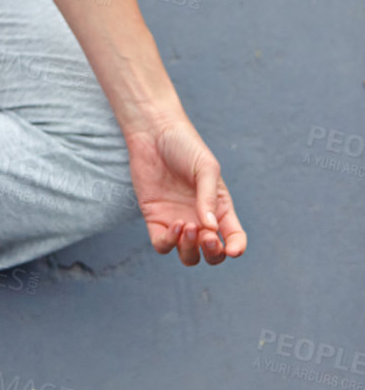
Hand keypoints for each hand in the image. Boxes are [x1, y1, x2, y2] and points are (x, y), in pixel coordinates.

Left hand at [124, 114, 246, 265]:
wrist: (153, 134)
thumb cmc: (185, 147)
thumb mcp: (205, 169)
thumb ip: (209, 197)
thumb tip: (210, 227)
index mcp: (220, 208)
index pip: (234, 237)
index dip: (237, 248)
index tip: (234, 250)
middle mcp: (200, 219)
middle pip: (211, 254)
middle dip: (213, 252)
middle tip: (207, 237)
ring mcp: (177, 221)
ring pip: (187, 255)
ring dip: (190, 249)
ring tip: (187, 226)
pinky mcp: (155, 219)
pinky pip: (162, 245)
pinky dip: (169, 242)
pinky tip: (174, 224)